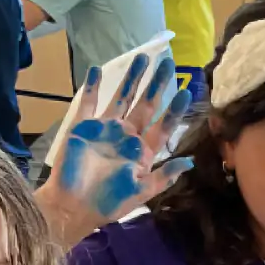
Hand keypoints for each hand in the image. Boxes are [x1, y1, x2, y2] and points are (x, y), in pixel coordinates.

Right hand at [37, 52, 191, 243]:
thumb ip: (165, 175)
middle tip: (167, 63)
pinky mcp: (83, 126)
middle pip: (146, 105)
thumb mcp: (143, 191)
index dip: (174, 110)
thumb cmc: (110, 202)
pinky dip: (92, 86)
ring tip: (142, 58)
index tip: (186, 92)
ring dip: (131, 79)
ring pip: (121, 97)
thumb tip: (190, 162)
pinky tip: (98, 69)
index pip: (163, 126)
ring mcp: (105, 128)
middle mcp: (127, 136)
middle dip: (157, 85)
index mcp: (143, 151)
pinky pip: (88, 102)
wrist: (74, 206)